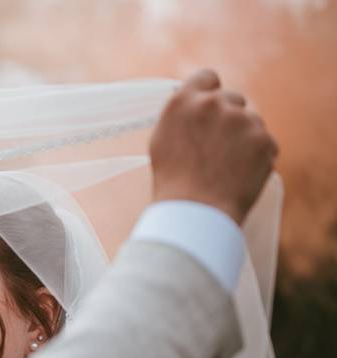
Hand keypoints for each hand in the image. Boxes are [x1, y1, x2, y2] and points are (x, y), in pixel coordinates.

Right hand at [150, 70, 277, 224]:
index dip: (209, 92)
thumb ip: (182, 114)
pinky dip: (256, 157)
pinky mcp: (265, 140)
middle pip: (232, 99)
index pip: (207, 77)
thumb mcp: (162, 139)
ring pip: (250, 122)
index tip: (210, 107)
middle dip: (228, 117)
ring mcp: (242, 121)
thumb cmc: (173, 180)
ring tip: (225, 167)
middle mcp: (214, 104)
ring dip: (243, 138)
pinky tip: (239, 174)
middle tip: (217, 147)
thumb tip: (196, 104)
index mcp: (183, 101)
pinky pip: (265, 143)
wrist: (196, 211)